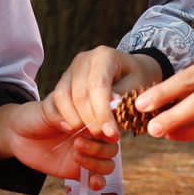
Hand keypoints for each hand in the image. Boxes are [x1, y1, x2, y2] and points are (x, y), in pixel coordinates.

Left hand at [0, 100, 118, 181]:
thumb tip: (71, 124)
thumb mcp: (45, 110)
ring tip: (75, 156)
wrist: (17, 134)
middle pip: (113, 145)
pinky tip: (91, 182)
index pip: (110, 122)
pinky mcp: (78, 171)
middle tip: (77, 143)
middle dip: (99, 147)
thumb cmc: (34, 115)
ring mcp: (87, 154)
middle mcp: (92, 136)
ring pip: (108, 162)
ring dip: (97, 163)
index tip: (101, 130)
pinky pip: (97, 179)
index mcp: (90, 117)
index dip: (109, 127)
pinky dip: (99, 182)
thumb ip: (59, 114)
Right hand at [43, 46, 164, 141]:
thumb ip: (122, 98)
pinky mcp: (63, 81)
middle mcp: (83, 60)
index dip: (103, 113)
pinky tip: (77, 129)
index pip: (98, 86)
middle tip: (106, 138)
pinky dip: (64, 117)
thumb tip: (109, 108)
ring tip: (95, 134)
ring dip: (77, 121)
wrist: (130, 70)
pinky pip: (56, 101)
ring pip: (63, 98)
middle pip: (79, 94)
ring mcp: (70, 69)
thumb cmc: (137, 80)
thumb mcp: (137, 88)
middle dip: (92, 121)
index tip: (113, 134)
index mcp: (104, 56)